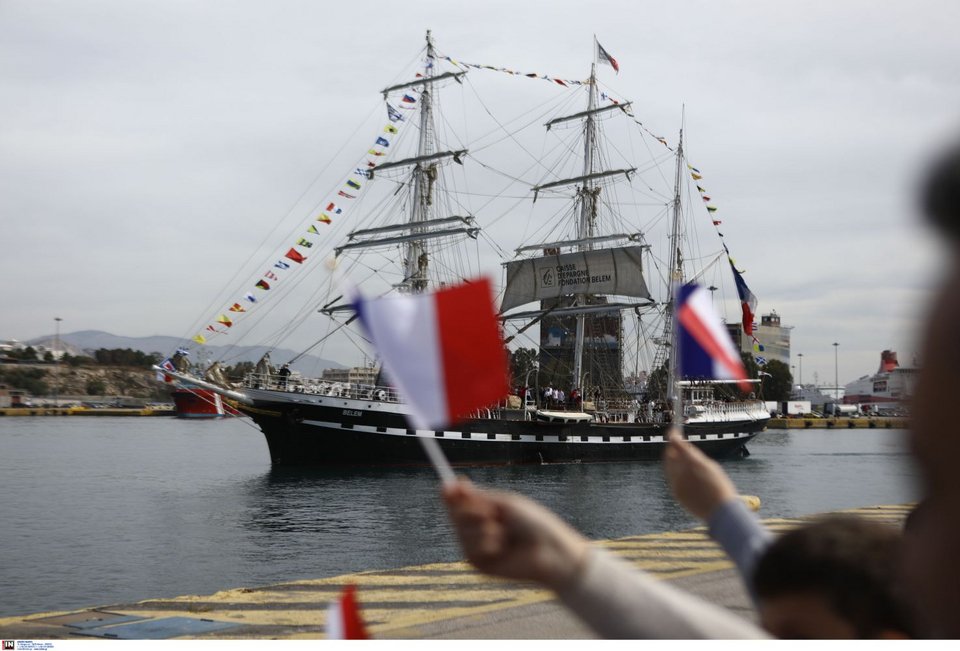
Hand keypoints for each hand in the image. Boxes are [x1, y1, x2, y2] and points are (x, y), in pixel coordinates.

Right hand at [442, 478, 588, 590]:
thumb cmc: (534, 524)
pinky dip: (487, 543)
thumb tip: (455, 484)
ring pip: (461, 530)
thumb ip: (478, 498)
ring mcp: (477, 547)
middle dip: (469, 511)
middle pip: (454, 514)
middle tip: (489, 513)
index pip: (458, 502)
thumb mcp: (506, 504)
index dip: (450, 494)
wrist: (551, 552)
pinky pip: (470, 548)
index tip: (446, 486)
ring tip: (504, 533)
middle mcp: (478, 528)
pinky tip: (503, 547)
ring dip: (482, 528)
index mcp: (485, 511)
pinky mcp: (480, 564)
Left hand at [663, 427, 737, 520]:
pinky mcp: (676, 492)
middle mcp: (681, 471)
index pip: (676, 443)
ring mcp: (676, 483)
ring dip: (673, 461)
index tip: (673, 431)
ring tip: (683, 461)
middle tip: (675, 445)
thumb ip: (695, 457)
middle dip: (671, 448)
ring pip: (669, 467)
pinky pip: (672, 479)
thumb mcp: (711, 466)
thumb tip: (685, 450)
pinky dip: (676, 474)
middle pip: (668, 454)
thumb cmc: (721, 488)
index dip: (673, 435)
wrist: (721, 511)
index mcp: (692, 461)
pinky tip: (686, 475)